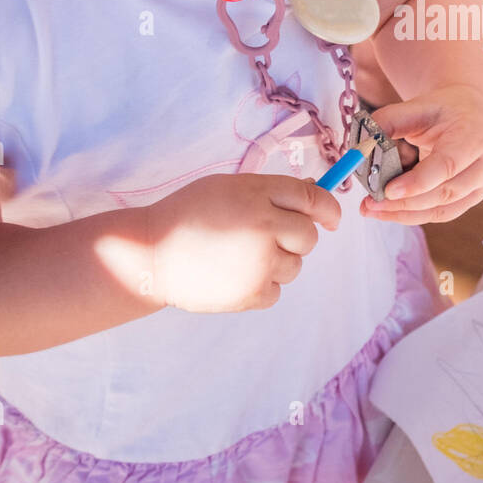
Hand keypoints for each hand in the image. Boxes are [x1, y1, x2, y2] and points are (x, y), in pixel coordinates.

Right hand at [149, 173, 340, 311]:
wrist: (150, 255)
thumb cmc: (189, 215)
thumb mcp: (229, 188)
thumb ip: (271, 191)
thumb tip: (314, 193)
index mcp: (259, 194)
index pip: (313, 199)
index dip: (329, 209)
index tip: (331, 218)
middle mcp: (264, 226)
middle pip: (309, 237)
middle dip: (295, 238)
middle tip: (266, 238)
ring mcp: (259, 263)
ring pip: (294, 266)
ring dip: (276, 263)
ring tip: (238, 257)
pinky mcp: (251, 294)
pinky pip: (276, 291)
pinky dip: (261, 286)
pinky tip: (232, 275)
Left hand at [362, 86, 482, 224]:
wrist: (469, 114)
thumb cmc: (444, 110)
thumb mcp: (417, 106)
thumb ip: (389, 121)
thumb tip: (361, 146)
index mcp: (475, 137)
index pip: (447, 166)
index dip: (418, 182)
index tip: (388, 191)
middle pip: (444, 193)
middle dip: (404, 203)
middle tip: (371, 203)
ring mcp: (482, 186)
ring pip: (442, 210)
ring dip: (405, 214)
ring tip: (373, 210)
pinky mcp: (472, 199)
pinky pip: (441, 214)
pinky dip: (413, 215)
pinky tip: (390, 211)